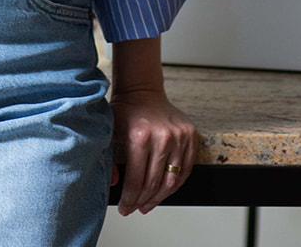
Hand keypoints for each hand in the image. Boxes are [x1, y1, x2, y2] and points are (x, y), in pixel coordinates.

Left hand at [109, 87, 197, 215]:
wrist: (143, 90)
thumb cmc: (126, 111)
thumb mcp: (110, 132)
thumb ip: (109, 159)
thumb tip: (114, 183)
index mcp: (140, 136)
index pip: (136, 180)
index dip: (130, 200)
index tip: (125, 208)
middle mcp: (162, 137)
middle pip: (155, 184)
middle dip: (143, 201)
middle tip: (136, 208)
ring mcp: (179, 136)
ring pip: (172, 181)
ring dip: (160, 197)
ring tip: (149, 204)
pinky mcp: (191, 135)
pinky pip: (186, 170)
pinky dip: (176, 184)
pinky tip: (164, 190)